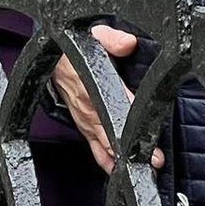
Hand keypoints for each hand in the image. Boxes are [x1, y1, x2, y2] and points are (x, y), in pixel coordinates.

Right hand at [52, 25, 162, 173]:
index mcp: (89, 84)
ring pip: (103, 145)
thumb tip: (128, 42)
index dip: (130, 114)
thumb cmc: (72, 51)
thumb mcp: (91, 35)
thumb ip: (110, 38)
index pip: (112, 101)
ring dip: (122, 158)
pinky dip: (108, 161)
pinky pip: (95, 149)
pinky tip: (120, 170)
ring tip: (143, 169)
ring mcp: (85, 120)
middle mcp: (86, 107)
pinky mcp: (84, 128)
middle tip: (154, 159)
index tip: (145, 128)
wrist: (50, 60)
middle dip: (132, 147)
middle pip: (110, 131)